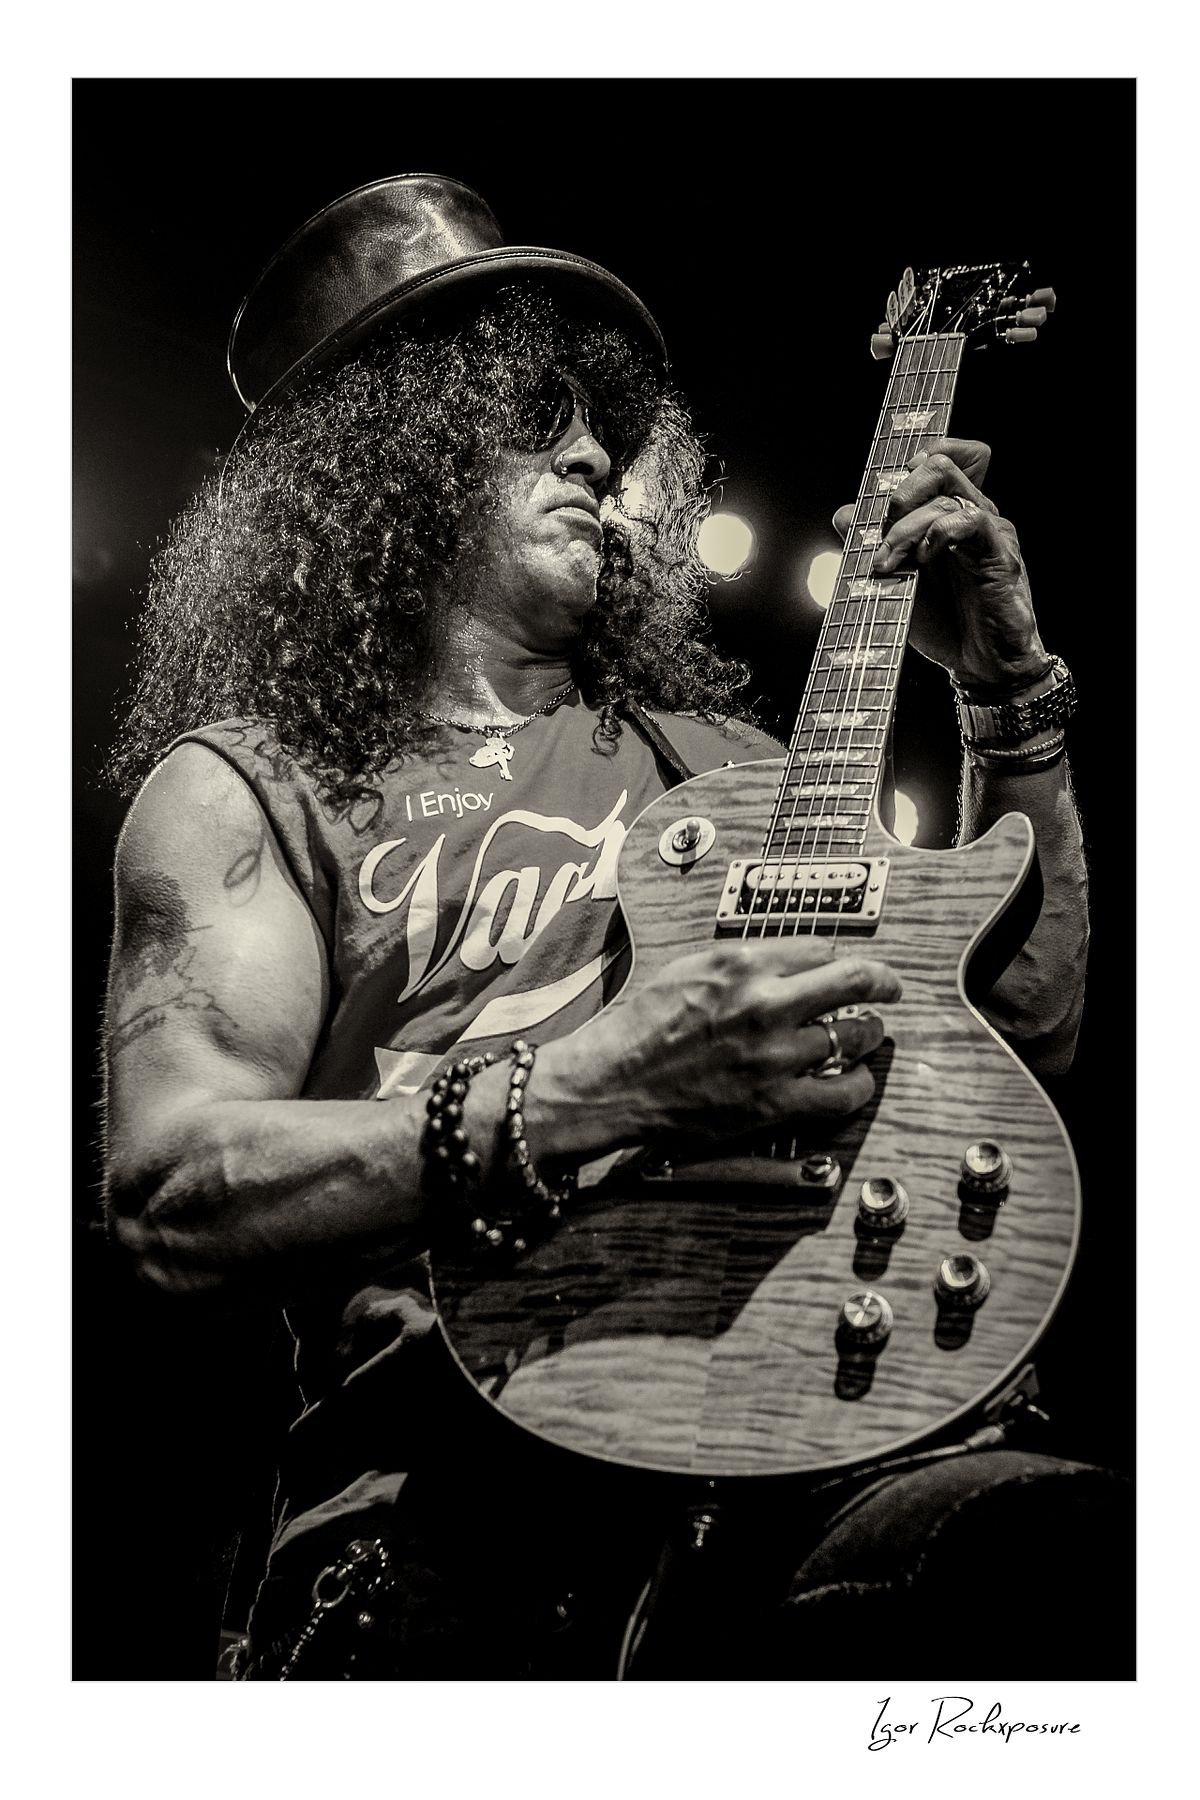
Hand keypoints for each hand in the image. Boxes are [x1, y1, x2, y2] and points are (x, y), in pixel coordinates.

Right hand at [536, 939, 900, 1155]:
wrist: (613, 1081)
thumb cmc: (640, 1026)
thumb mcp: (689, 967)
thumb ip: (741, 961)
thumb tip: (786, 959)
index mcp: (741, 963)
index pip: (820, 949)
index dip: (836, 960)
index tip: (843, 968)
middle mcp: (764, 1003)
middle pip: (855, 981)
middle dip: (882, 983)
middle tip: (889, 989)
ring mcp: (773, 1054)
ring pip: (855, 1036)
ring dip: (868, 1035)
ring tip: (867, 1036)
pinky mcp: (773, 1100)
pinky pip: (841, 1093)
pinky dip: (858, 1085)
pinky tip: (856, 1080)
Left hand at [833, 436, 1047, 692]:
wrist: (978, 665)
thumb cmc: (944, 622)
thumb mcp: (896, 582)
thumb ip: (872, 546)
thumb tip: (842, 515)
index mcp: (949, 513)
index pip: (941, 456)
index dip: (910, 460)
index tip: (881, 495)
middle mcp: (971, 513)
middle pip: (939, 464)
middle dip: (898, 494)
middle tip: (879, 535)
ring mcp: (988, 531)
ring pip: (946, 494)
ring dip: (904, 528)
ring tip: (887, 564)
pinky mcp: (1000, 553)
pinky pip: (971, 522)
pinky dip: (938, 534)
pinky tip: (923, 560)